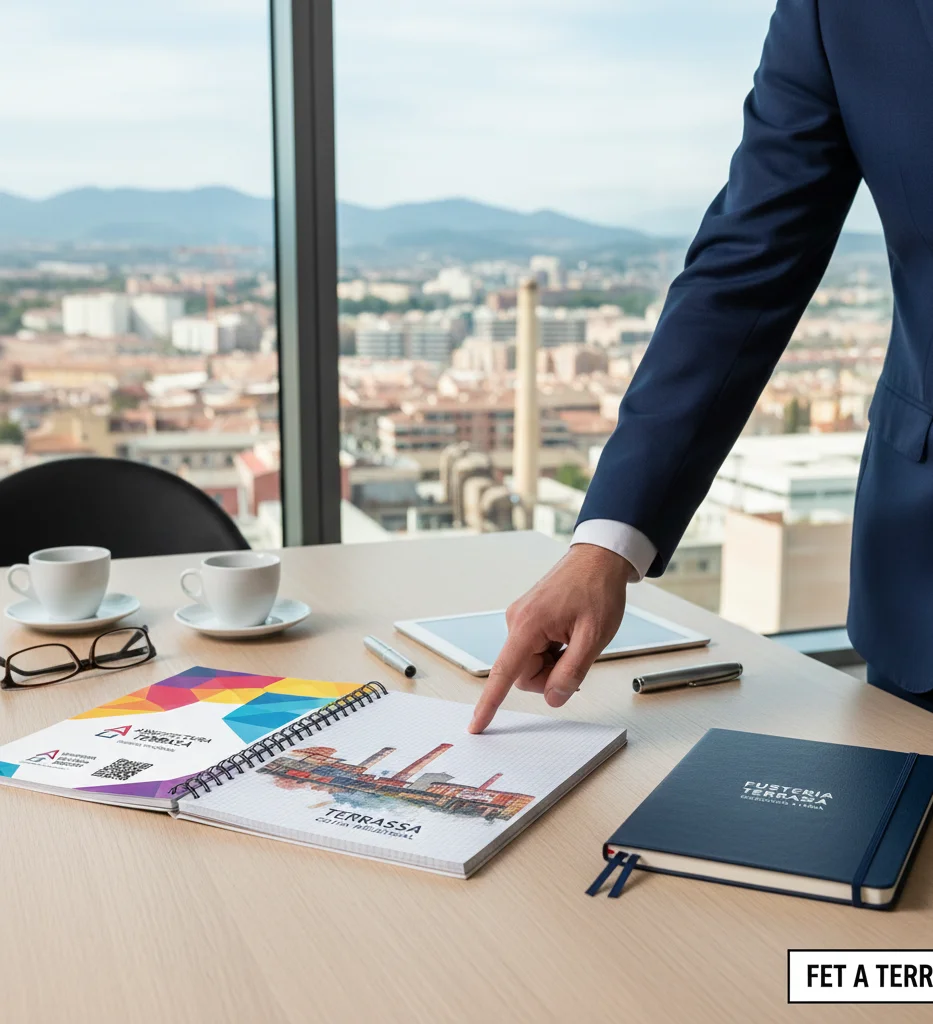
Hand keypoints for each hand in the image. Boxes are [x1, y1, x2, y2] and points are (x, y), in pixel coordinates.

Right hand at [468, 544, 635, 732]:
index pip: (503, 673)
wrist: (599, 559)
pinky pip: (534, 650)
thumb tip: (553, 698)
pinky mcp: (527, 618)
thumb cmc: (597, 589)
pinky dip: (552, 652)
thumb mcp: (594, 637)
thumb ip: (572, 672)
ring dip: (553, 663)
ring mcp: (520, 619)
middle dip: (550, 676)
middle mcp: (516, 621)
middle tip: (578, 658)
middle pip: (523, 673)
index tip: (476, 725)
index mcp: (528, 625)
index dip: (489, 703)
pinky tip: (569, 636)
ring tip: (575, 641)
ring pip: (530, 664)